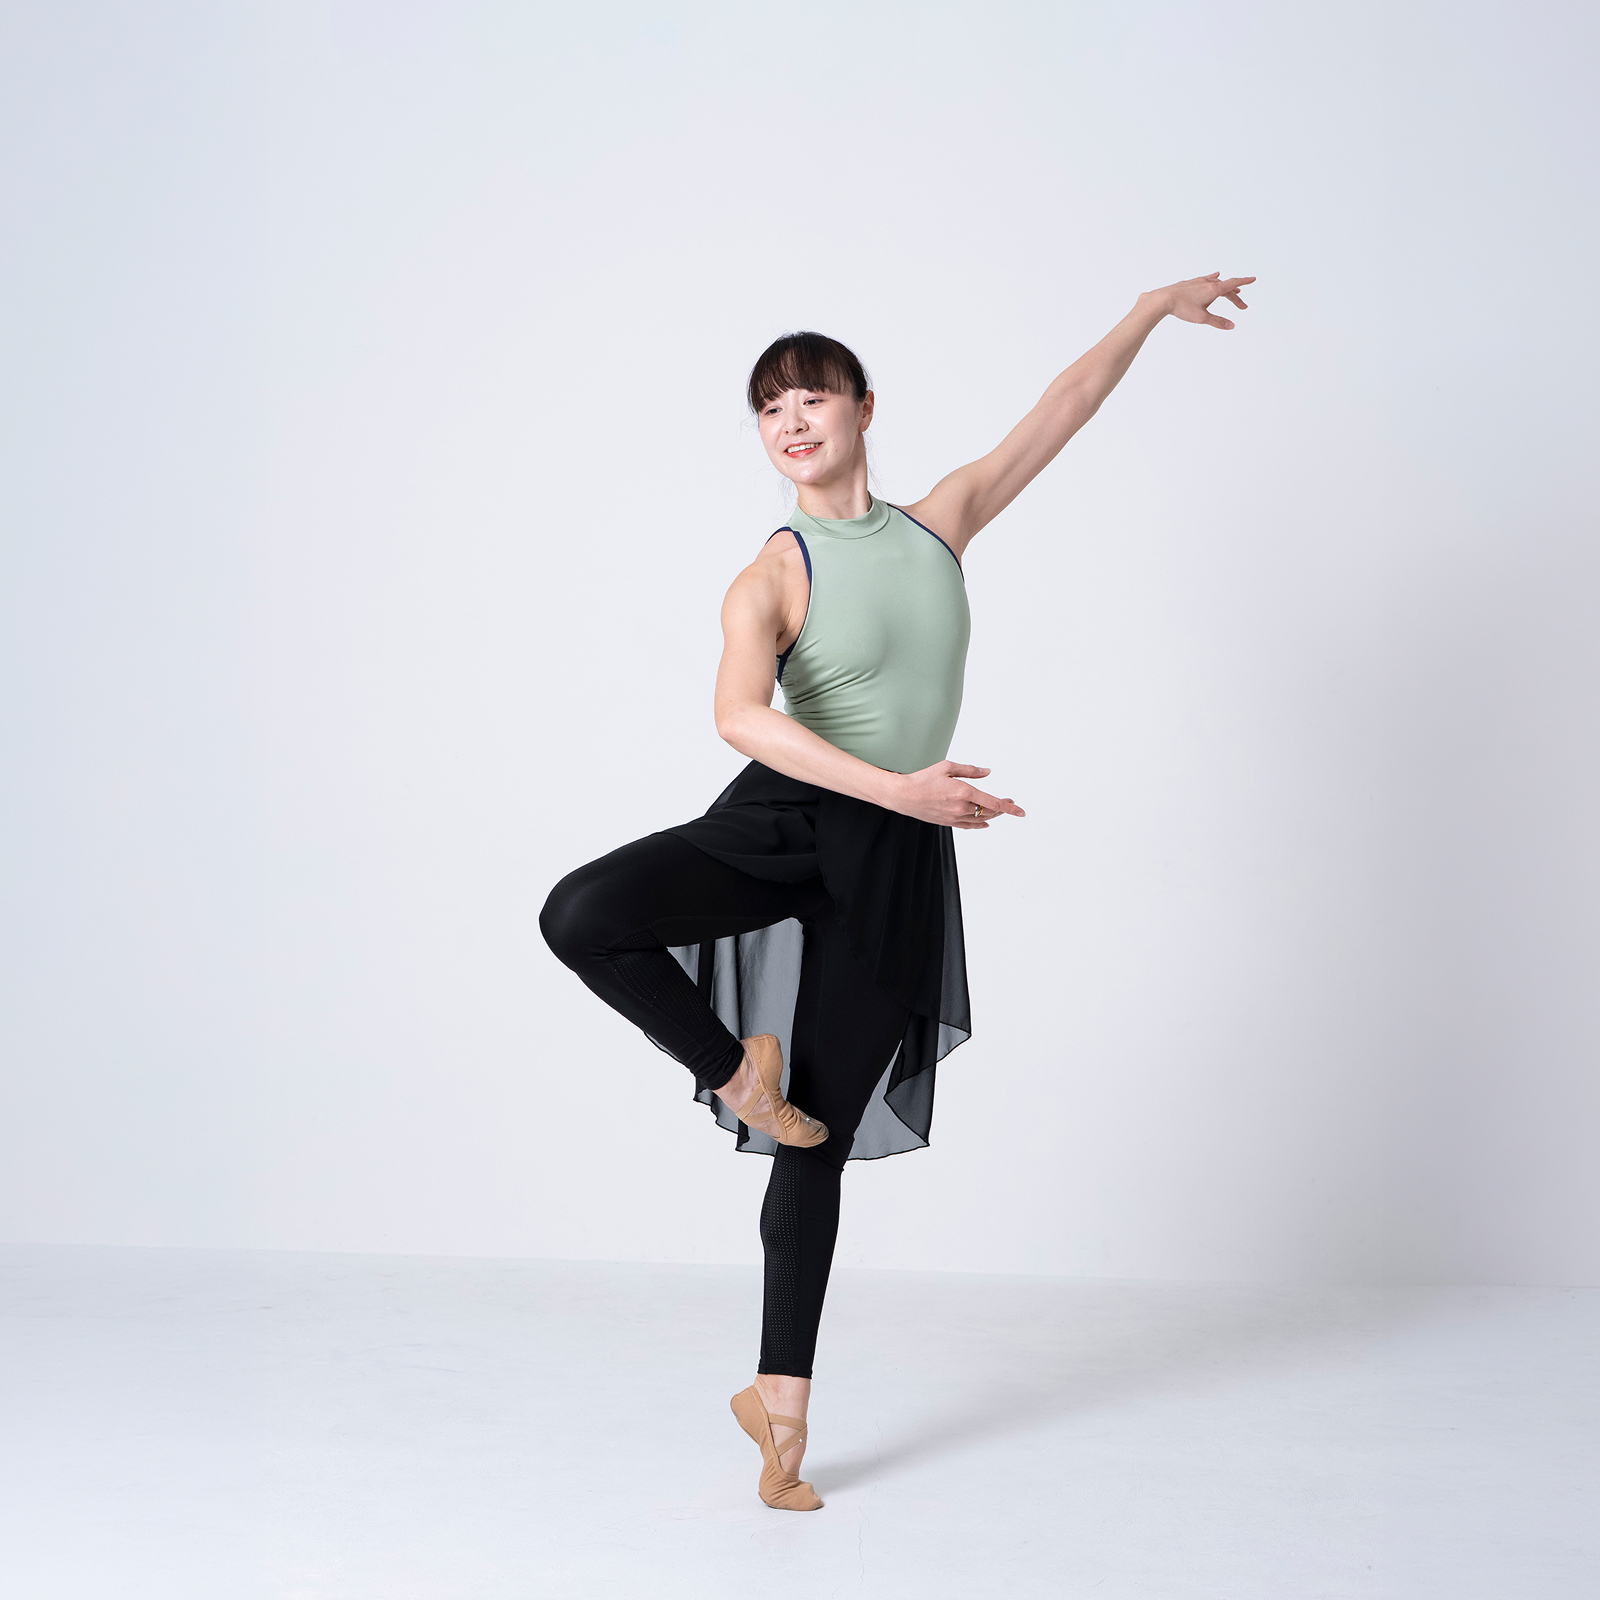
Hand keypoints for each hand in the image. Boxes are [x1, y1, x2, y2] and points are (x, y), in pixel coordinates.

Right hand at [888, 761, 1026, 829]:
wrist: (903, 795)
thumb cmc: (922, 779)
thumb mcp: (947, 767)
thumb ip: (970, 770)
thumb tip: (987, 772)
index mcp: (964, 791)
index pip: (994, 803)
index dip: (1010, 808)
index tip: (1021, 811)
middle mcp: (961, 807)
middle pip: (989, 812)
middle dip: (1003, 808)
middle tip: (1010, 802)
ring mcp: (954, 817)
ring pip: (980, 819)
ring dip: (992, 815)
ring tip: (999, 810)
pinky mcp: (948, 822)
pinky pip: (969, 826)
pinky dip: (979, 825)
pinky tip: (985, 823)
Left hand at [1151, 271, 1254, 329]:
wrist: (1163, 299)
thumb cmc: (1182, 308)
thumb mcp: (1203, 318)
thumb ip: (1218, 322)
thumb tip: (1232, 326)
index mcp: (1213, 289)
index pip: (1234, 283)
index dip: (1245, 281)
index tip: (1254, 279)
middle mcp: (1207, 283)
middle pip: (1226, 287)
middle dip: (1235, 297)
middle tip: (1242, 306)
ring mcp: (1198, 282)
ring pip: (1216, 283)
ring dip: (1225, 287)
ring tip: (1232, 290)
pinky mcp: (1189, 283)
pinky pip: (1205, 279)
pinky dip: (1213, 279)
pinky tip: (1213, 276)